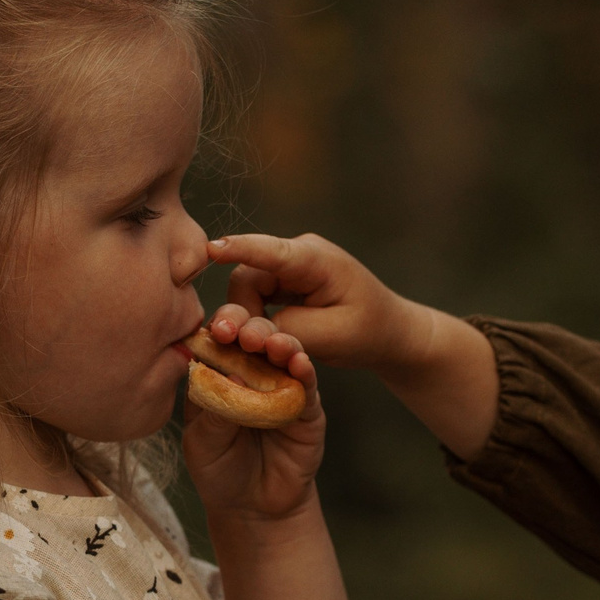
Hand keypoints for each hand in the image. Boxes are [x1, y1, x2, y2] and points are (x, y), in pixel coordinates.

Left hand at [182, 310, 322, 521]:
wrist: (254, 508)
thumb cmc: (220, 471)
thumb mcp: (203, 443)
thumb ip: (213, 410)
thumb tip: (229, 371)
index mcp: (219, 376)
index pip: (220, 343)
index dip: (220, 330)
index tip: (217, 327)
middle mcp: (252, 375)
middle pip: (254, 341)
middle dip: (251, 330)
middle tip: (246, 333)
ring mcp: (282, 388)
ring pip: (284, 356)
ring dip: (282, 345)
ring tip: (276, 344)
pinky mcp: (306, 408)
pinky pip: (308, 385)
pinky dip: (305, 371)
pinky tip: (301, 363)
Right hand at [206, 231, 498, 460]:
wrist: (389, 332)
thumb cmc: (368, 332)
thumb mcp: (332, 337)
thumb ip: (288, 331)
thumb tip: (245, 330)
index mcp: (316, 260)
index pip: (271, 250)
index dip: (239, 249)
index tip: (210, 250)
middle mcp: (298, 256)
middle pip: (247, 278)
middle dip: (239, 312)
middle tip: (237, 344)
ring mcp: (289, 267)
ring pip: (246, 290)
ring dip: (247, 320)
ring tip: (257, 351)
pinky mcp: (283, 282)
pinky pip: (255, 297)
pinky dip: (254, 321)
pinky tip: (260, 343)